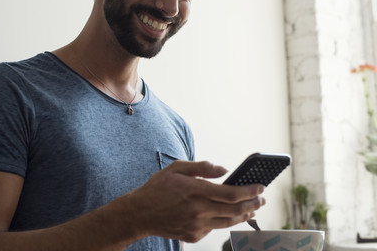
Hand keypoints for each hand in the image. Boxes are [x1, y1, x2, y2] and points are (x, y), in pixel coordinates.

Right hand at [126, 160, 265, 242]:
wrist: (140, 213)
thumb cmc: (158, 188)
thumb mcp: (176, 169)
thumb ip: (202, 167)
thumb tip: (224, 169)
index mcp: (196, 191)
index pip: (231, 193)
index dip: (249, 191)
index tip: (260, 188)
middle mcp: (199, 210)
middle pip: (235, 210)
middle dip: (253, 204)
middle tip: (262, 199)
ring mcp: (197, 225)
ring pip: (228, 222)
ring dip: (244, 215)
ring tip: (252, 210)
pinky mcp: (194, 235)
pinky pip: (214, 228)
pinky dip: (223, 221)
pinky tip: (227, 216)